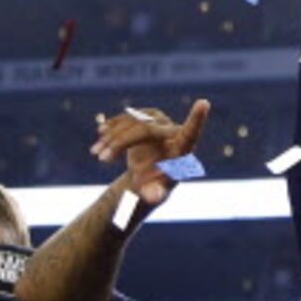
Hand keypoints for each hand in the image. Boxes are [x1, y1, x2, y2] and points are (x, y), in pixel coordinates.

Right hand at [88, 100, 212, 209]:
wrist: (146, 176)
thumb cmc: (155, 186)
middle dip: (121, 143)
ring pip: (133, 121)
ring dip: (112, 137)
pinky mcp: (145, 117)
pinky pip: (127, 117)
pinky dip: (112, 127)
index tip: (204, 103)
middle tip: (101, 159)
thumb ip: (154, 194)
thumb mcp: (153, 193)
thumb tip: (153, 197)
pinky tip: (101, 133)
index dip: (196, 118)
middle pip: (146, 129)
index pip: (192, 132)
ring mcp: (159, 121)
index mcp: (182, 149)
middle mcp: (173, 131)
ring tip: (96, 153)